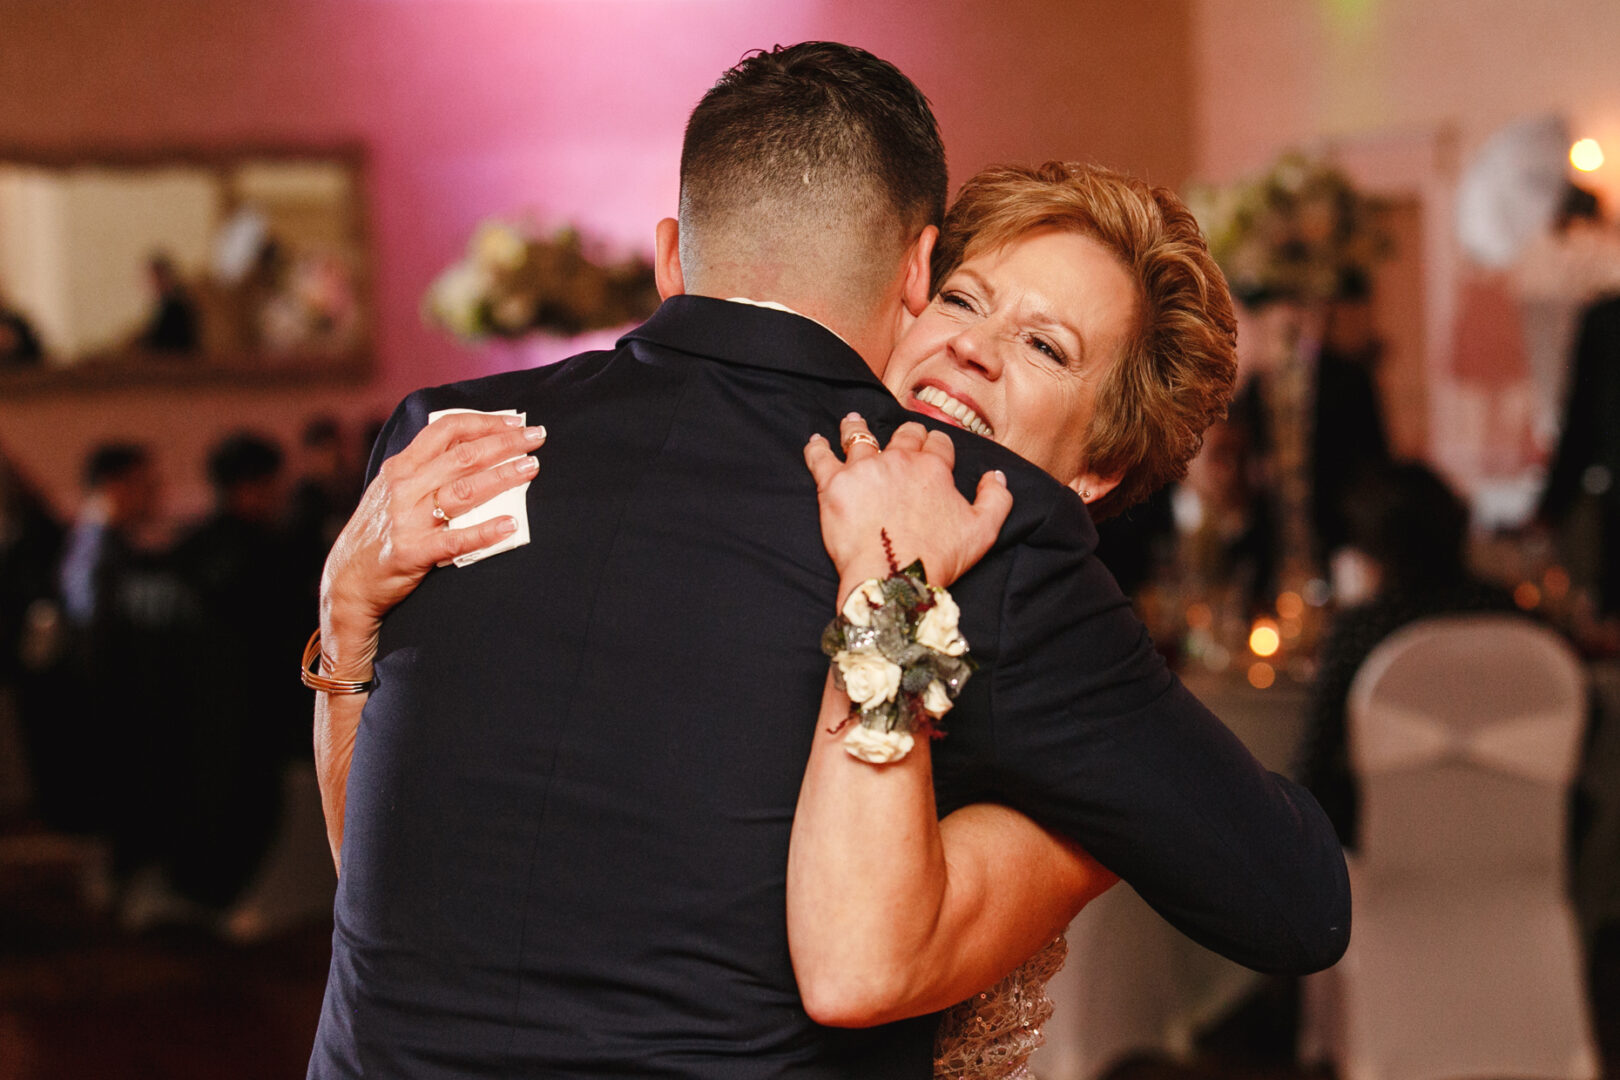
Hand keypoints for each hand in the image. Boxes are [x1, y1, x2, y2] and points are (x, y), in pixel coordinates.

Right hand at [318, 412, 546, 674]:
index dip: (483, 422)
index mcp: (401, 468)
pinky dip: (485, 532)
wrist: (348, 581)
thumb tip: (472, 446)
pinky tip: (510, 525)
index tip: (514, 422)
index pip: (445, 431)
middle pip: (462, 456)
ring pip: (463, 491)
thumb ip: (423, 467)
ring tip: (532, 468)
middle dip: (504, 443)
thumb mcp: (392, 490)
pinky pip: (456, 540)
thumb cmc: (380, 532)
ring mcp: (408, 519)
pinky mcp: (413, 552)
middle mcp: (404, 488)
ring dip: (502, 477)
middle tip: (537, 437)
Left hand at [804, 414, 1010, 593]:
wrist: (892, 577)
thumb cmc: (937, 558)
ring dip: (856, 427)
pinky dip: (817, 448)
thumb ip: (996, 499)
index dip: (937, 445)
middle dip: (905, 433)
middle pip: (902, 434)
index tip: (933, 449)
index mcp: (933, 467)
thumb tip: (996, 476)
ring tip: (852, 422)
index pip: (937, 443)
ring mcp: (863, 468)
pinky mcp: (833, 484)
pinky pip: (821, 457)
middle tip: (901, 437)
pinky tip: (816, 442)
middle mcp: (898, 459)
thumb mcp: (983, 531)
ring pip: (858, 436)